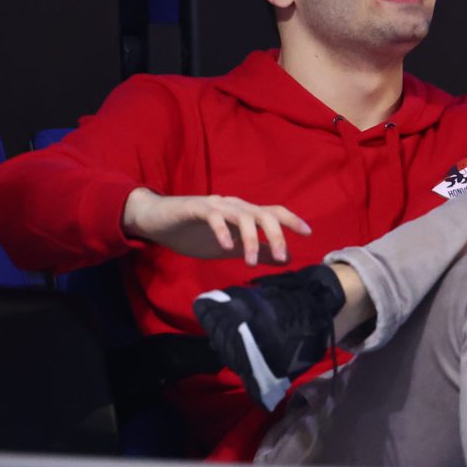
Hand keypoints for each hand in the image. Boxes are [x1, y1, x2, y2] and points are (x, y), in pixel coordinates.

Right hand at [121, 188, 309, 265]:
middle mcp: (234, 205)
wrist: (157, 221)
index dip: (292, 220)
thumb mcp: (231, 247)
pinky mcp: (195, 208)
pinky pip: (214, 216)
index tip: (308, 234)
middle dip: (276, 235)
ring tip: (250, 261)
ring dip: (252, 239)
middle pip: (263, 214)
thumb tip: (287, 258)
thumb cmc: (195, 233)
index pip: (274, 212)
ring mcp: (215, 205)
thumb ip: (258, 251)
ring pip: (242, 216)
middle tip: (282, 258)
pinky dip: (222, 231)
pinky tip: (226, 247)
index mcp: (244, 213)